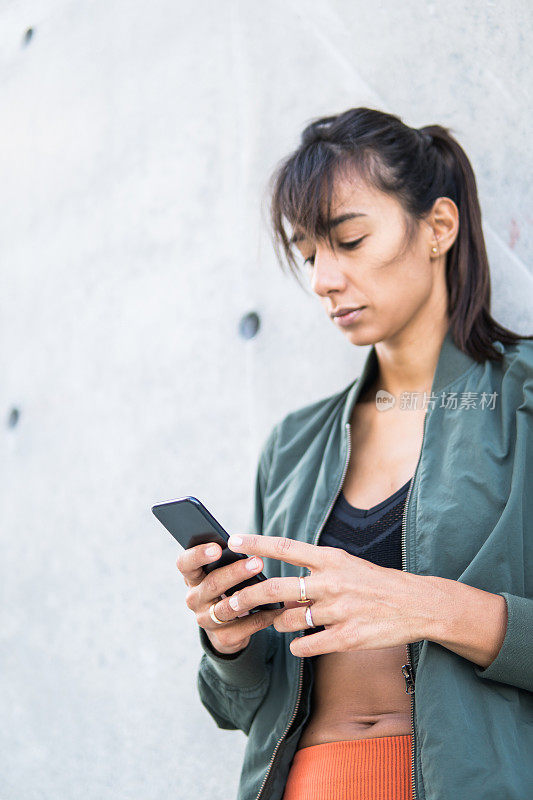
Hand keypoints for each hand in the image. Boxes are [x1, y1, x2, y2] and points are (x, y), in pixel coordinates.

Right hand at [176, 543, 283, 654]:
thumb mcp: (220, 572)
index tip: (217, 548)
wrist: (227, 627)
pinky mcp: (223, 638)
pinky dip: (263, 617)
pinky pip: (246, 626)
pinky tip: (277, 608)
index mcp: (193, 577)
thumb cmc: (227, 587)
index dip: (198, 555)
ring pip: (228, 607)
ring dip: (251, 595)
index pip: (185, 563)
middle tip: (257, 562)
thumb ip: (226, 560)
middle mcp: (195, 599)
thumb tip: (245, 544)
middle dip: (236, 572)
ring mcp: (207, 620)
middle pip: (212, 584)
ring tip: (271, 585)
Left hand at [220, 533, 431, 657]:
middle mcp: (332, 582)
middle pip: (276, 589)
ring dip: (280, 623)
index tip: (233, 540)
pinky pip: (306, 646)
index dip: (256, 544)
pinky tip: (300, 644)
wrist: (416, 605)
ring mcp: (339, 611)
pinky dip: (298, 646)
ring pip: (289, 620)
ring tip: (283, 622)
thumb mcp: (347, 566)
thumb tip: (281, 586)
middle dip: (248, 597)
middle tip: (231, 603)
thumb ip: (315, 572)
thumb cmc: (378, 584)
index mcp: (331, 559)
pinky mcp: (347, 637)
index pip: (285, 548)